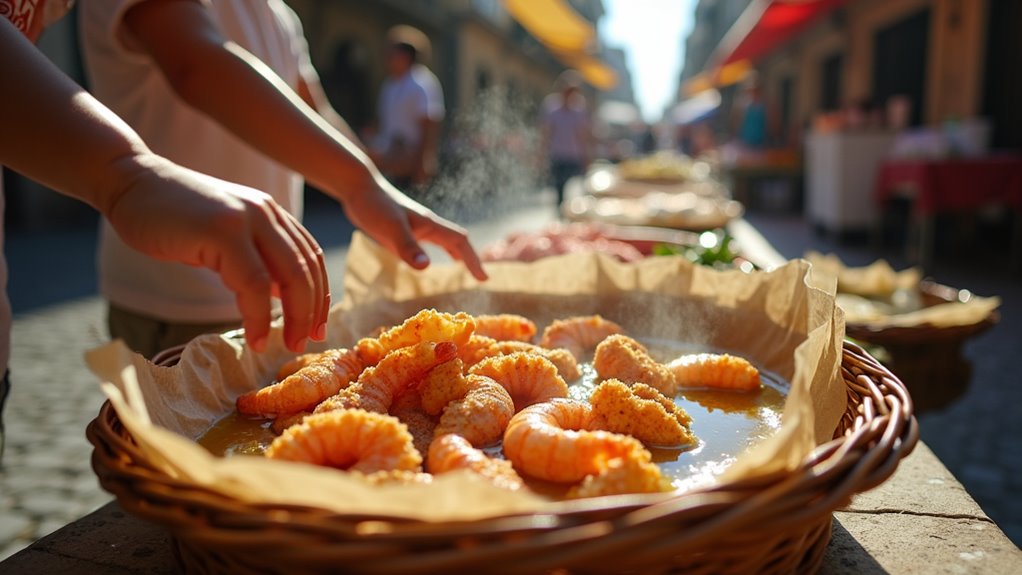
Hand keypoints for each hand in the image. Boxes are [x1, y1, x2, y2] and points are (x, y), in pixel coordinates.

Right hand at [102, 155, 328, 352]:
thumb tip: (280, 293)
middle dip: (312, 311)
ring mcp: (246, 219)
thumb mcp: (225, 235)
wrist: (130, 183)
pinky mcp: (222, 231)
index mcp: (270, 213)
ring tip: (288, 344)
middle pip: (306, 268)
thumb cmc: (172, 216)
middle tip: (307, 342)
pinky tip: (255, 338)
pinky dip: (259, 316)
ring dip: (294, 316)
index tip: (318, 325)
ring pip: (288, 275)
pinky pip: (252, 283)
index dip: (320, 294)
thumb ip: (255, 256)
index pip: (311, 256)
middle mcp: (266, 212)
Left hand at [341, 178, 487, 280]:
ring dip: (456, 253)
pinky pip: (427, 242)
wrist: (358, 188)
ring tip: (462, 267)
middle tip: (480, 276)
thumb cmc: (374, 207)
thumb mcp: (391, 230)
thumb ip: (408, 247)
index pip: (460, 242)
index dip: (473, 260)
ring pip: (443, 240)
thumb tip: (426, 267)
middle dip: (470, 257)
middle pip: (457, 241)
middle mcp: (427, 225)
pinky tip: (426, 259)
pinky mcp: (403, 229)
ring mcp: (416, 226)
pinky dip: (435, 251)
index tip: (484, 278)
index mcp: (430, 225)